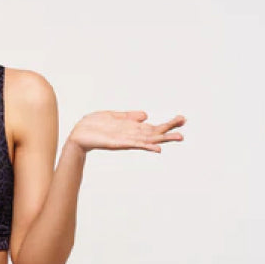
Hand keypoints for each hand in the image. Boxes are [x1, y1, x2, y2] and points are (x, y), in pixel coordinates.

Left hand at [66, 111, 184, 152]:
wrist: (78, 134)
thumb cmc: (94, 125)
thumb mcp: (113, 116)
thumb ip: (129, 116)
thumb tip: (146, 115)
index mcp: (131, 128)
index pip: (153, 127)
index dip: (167, 124)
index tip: (183, 119)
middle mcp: (131, 135)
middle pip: (154, 134)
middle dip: (169, 132)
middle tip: (185, 132)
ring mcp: (126, 139)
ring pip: (148, 139)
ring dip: (163, 139)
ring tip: (178, 138)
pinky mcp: (118, 143)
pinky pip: (135, 144)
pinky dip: (146, 146)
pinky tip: (157, 148)